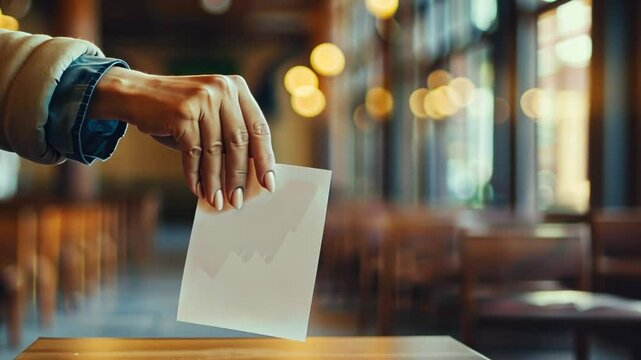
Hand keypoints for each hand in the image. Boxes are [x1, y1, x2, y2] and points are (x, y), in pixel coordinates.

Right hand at [88, 67, 275, 209]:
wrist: (137, 93)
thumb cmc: (181, 113)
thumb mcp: (212, 115)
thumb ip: (231, 136)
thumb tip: (250, 176)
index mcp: (238, 88)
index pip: (259, 128)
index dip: (265, 159)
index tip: (268, 184)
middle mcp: (223, 89)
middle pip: (239, 142)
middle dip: (238, 176)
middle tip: (237, 201)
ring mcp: (203, 98)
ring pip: (215, 150)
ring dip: (215, 181)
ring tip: (216, 201)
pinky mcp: (182, 112)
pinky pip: (193, 152)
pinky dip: (195, 175)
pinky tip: (197, 189)